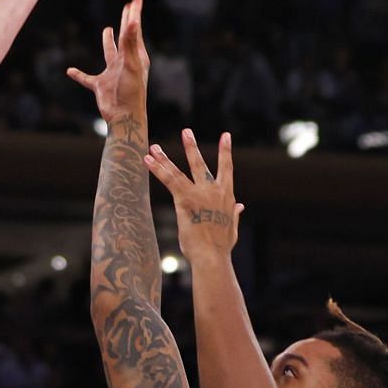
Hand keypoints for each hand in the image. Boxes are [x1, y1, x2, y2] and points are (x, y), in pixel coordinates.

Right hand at [66, 0, 150, 122]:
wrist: (124, 117)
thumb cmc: (131, 91)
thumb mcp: (131, 64)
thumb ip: (130, 42)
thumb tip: (132, 20)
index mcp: (135, 56)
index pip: (134, 30)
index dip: (134, 14)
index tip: (136, 0)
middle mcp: (124, 62)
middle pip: (124, 38)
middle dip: (126, 22)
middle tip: (127, 8)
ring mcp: (112, 73)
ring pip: (109, 53)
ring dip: (108, 42)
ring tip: (107, 29)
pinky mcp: (100, 85)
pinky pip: (87, 78)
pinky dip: (79, 74)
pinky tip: (70, 71)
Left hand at [143, 129, 241, 262]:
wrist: (212, 256)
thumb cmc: (221, 247)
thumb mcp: (231, 227)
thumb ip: (234, 214)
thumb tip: (240, 206)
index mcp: (227, 196)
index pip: (227, 168)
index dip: (226, 151)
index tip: (226, 136)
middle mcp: (213, 191)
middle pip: (200, 164)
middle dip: (191, 147)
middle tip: (186, 132)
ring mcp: (199, 194)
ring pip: (178, 171)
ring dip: (165, 157)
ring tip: (154, 146)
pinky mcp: (184, 200)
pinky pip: (168, 180)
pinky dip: (157, 169)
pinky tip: (147, 160)